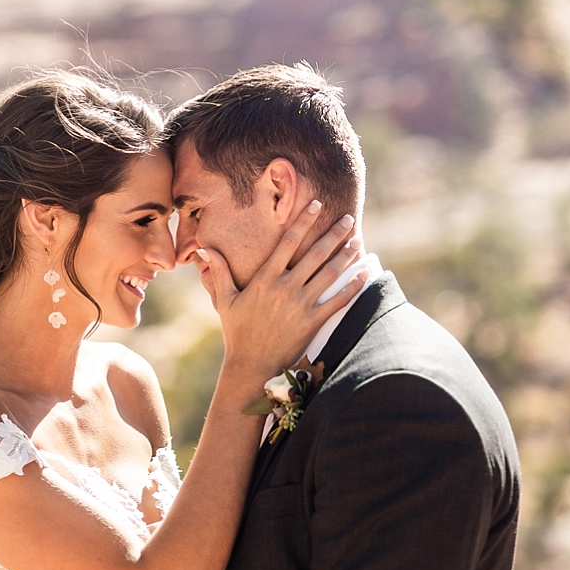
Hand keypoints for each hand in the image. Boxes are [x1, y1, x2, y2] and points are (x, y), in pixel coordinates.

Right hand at [202, 202, 364, 385]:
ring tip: (357, 241)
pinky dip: (352, 286)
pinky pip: (337, 300)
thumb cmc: (237, 331)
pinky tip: (364, 274)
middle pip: (315, 254)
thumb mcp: (225, 299)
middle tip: (347, 219)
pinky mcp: (313, 322)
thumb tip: (204, 249)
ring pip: (329, 274)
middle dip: (333, 234)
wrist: (251, 364)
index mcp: (264, 279)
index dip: (303, 222)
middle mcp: (285, 288)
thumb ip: (218, 272)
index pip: (287, 243)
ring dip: (345, 256)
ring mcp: (301, 305)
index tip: (316, 205)